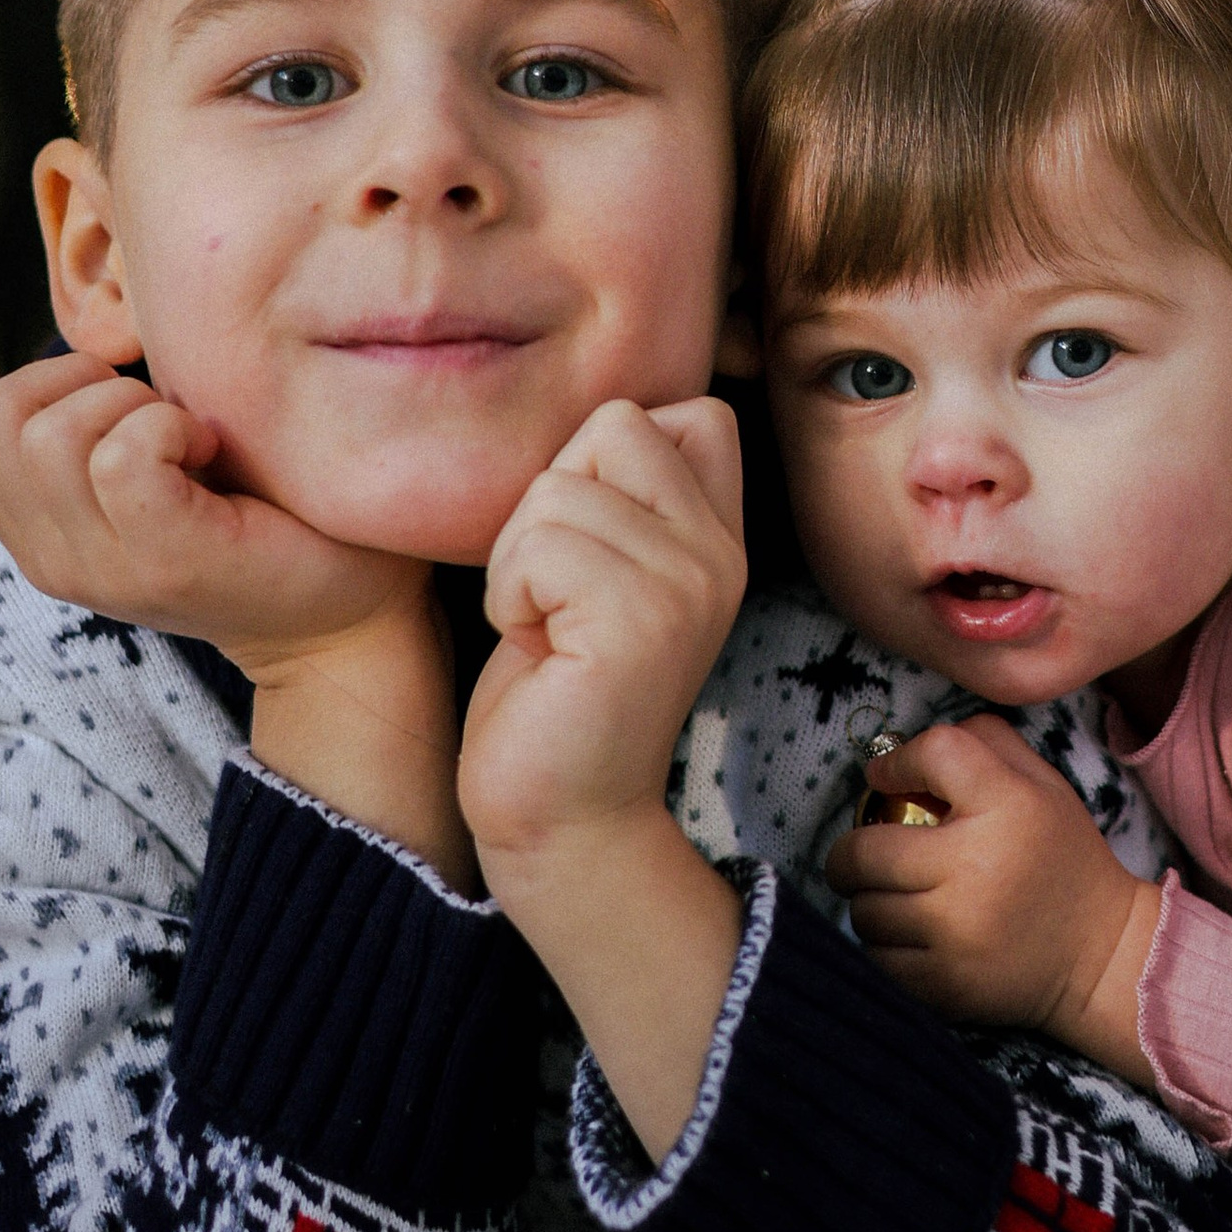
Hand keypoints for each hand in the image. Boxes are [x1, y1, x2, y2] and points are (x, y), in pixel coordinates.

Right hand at [0, 353, 468, 885]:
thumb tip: (104, 328)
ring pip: (49, 434)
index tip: (127, 409)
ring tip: (190, 440)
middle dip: (78, 386)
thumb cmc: (264, 516)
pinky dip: (171, 427)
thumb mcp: (148, 474)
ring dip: (128, 405)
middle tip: (160, 419)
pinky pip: (121, 458)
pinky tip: (214, 454)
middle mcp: (52, 560)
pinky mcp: (165, 560)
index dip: (44, 387)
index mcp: (38, 536)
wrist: (346, 623)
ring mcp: (103, 568)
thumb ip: (94, 428)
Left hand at [459, 399, 749, 1165]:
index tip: (587, 552)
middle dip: (552, 502)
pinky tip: (539, 652)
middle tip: (555, 596)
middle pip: (615, 426)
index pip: (686, 411)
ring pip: (560, 488)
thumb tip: (601, 419)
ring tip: (546, 630)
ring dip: (518, 560)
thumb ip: (616, 496)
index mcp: (720, 537)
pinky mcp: (640, 621)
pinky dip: (510, 596)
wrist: (562, 820)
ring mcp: (690, 584)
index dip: (607, 459)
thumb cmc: (554, 692)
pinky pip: (539, 545)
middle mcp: (722, 553)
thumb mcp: (598, 572)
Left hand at [824, 718, 1162, 1080]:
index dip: (895, 763)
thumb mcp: (1043, 785)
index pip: (933, 753)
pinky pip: (876, 959)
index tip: (884, 779)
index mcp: (1008, 806)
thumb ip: (983, 741)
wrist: (1102, 958)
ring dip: (868, 902)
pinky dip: (883, 946)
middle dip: (850, 853)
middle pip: (866, 850)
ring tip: (892, 898)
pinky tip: (909, 936)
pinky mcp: (944, 984)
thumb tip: (901, 748)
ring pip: (864, 910)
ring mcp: (956, 932)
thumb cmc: (1062, 861)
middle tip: (858, 855)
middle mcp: (976, 866)